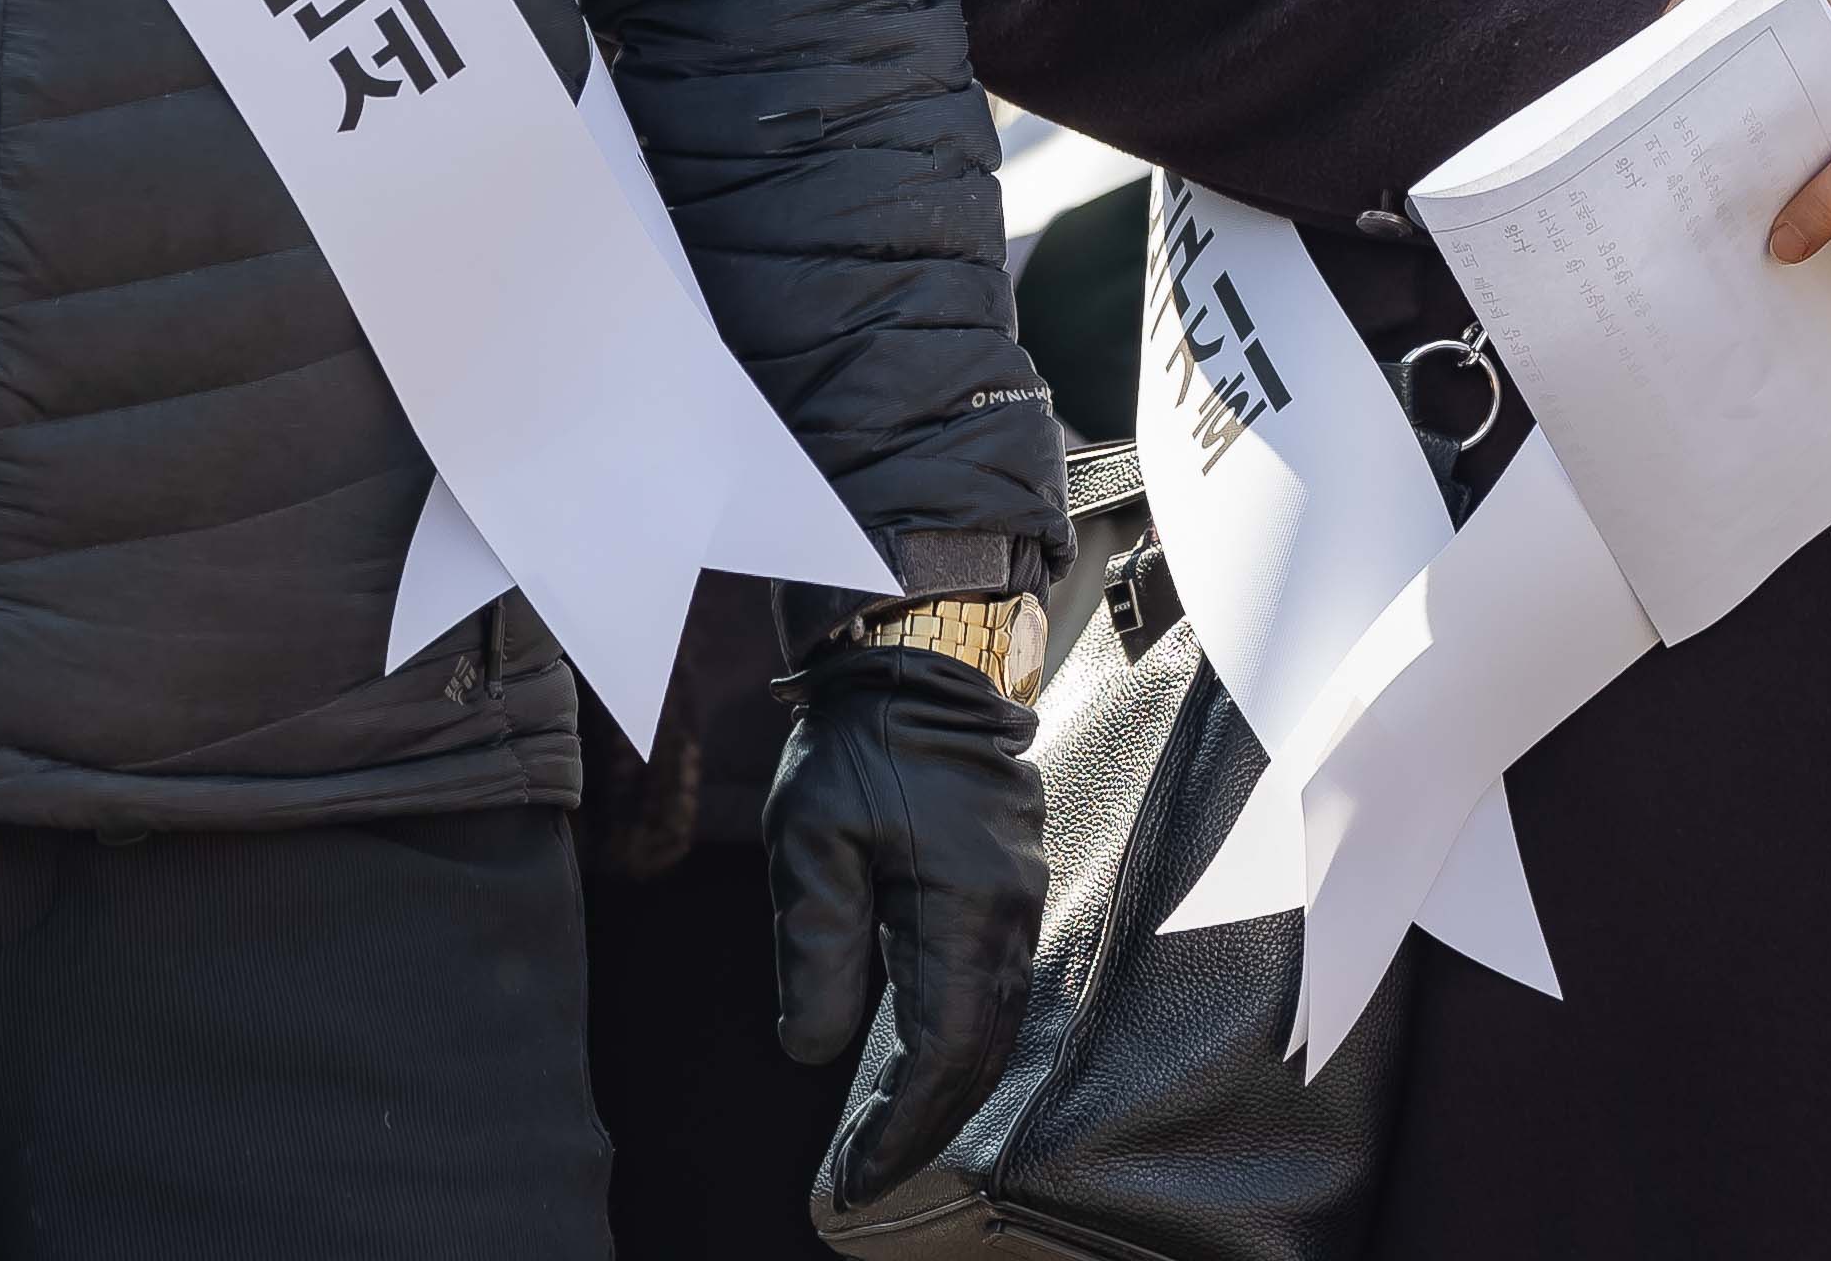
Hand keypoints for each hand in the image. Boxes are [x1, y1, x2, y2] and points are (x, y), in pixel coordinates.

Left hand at [769, 632, 1043, 1208]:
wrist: (925, 654)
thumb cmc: (859, 741)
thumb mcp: (810, 840)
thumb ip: (816, 949)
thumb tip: (815, 1052)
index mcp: (964, 908)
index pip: (942, 1054)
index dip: (900, 1127)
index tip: (852, 1176)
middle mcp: (1009, 912)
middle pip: (980, 1053)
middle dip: (923, 1126)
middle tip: (862, 1175)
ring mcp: (1020, 893)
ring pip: (997, 1022)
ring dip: (946, 1086)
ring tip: (885, 1131)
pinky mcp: (1013, 876)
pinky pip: (999, 982)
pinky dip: (963, 1036)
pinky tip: (922, 1053)